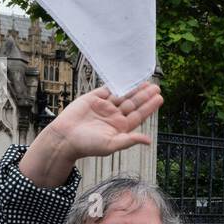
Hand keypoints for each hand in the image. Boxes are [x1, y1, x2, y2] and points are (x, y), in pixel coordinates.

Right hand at [19, 84, 161, 186]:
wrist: (64, 137)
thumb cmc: (87, 145)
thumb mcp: (111, 145)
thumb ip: (130, 140)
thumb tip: (148, 141)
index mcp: (120, 127)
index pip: (139, 115)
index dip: (149, 107)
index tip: (159, 98)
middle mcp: (114, 116)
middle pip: (133, 103)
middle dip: (144, 95)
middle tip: (156, 87)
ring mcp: (104, 106)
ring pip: (122, 95)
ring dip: (134, 89)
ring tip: (146, 82)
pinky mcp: (93, 98)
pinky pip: (107, 89)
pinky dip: (117, 84)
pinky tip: (127, 79)